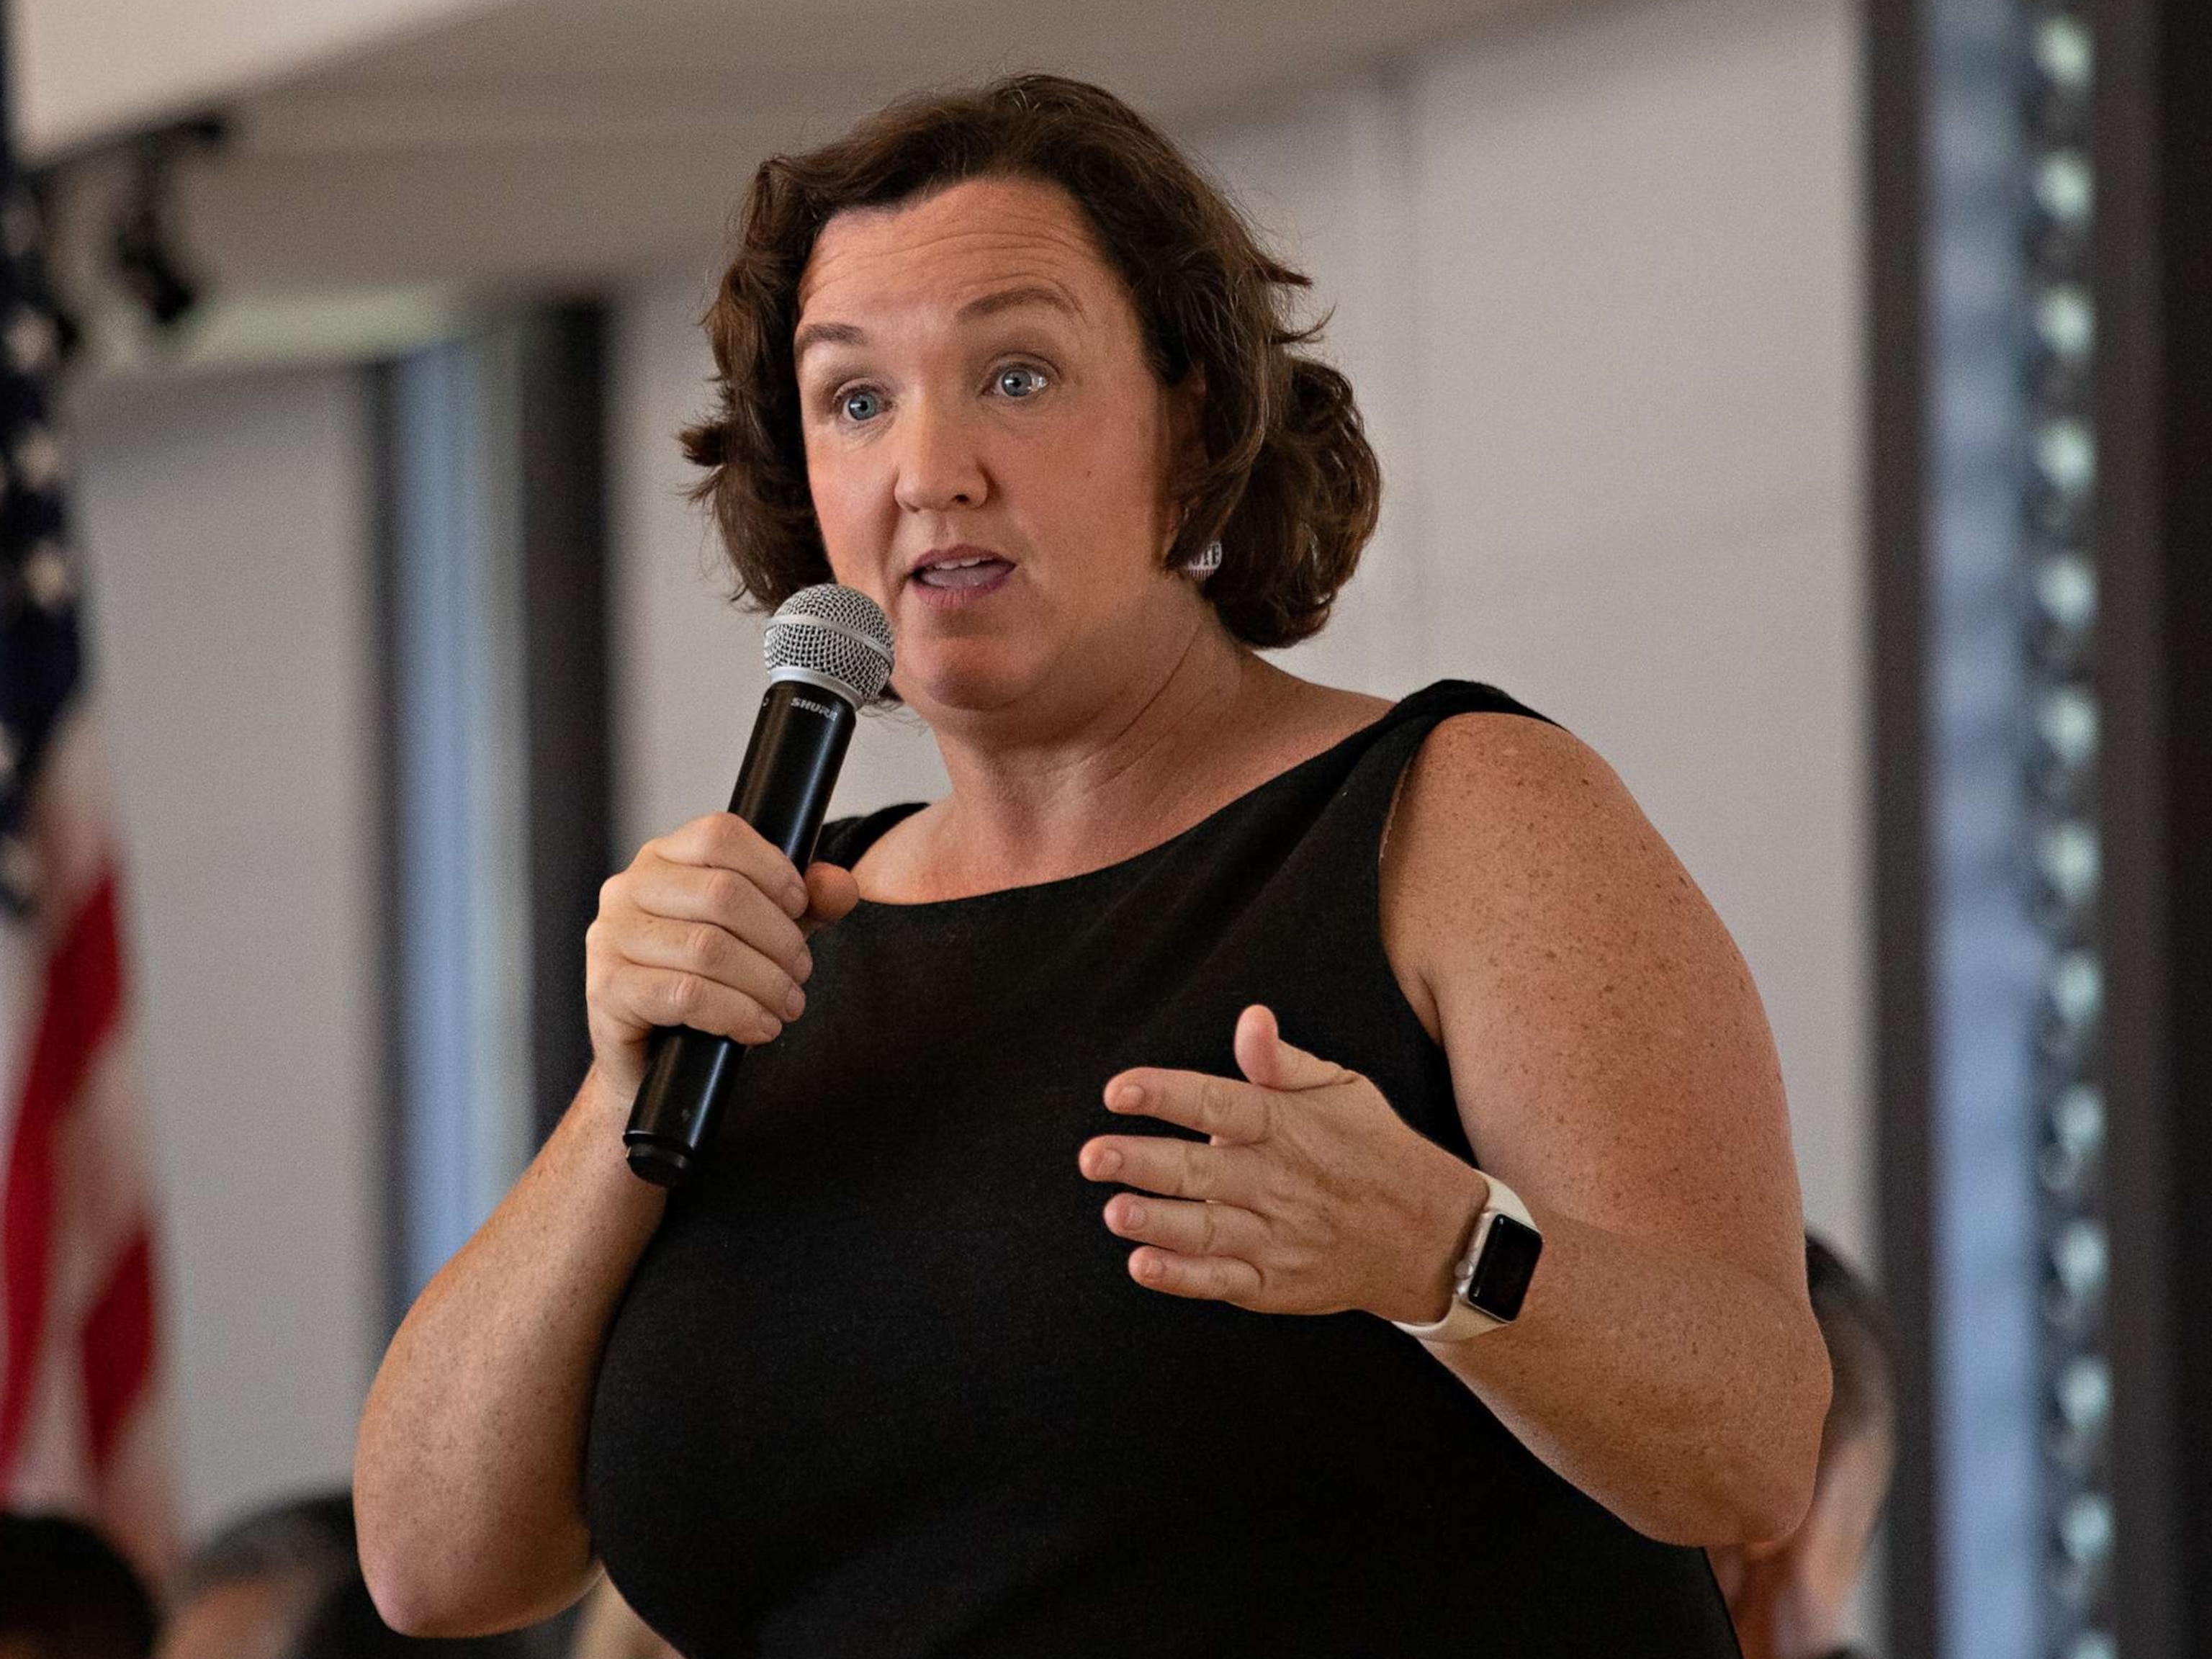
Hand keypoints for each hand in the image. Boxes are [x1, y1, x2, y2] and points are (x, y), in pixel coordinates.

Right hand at [584, 813, 860, 1103]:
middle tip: (801, 973)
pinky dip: (734, 1013)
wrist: (650, 1057)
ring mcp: (611, 937)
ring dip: (764, 982)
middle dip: (779, 938)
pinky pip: (684, 994)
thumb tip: (841, 886)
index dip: (773, 869)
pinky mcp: (608, 989)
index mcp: (664, 859)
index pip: (720, 834)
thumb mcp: (763, 936)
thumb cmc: (704, 983)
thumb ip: (806, 905)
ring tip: (786, 1005)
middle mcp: (629, 888)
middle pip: (723, 892)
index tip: (801, 907)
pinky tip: (757, 1027)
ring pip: (708, 948)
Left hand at [1078, 1005, 1487, 1322]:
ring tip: (1115, 1211)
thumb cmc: (1372, 1149)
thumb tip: (1250, 1019)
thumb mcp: (1341, 1089)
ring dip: (1156, 1221)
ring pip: (1205, 1229)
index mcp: (1287, 1125)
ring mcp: (1276, 1236)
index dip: (1166, 1095)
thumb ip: (1282, 1061)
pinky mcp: (1274, 1283)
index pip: (1218, 1103)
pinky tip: (1143, 1266)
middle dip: (1142, 1163)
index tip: (1118, 1091)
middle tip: (1092, 1156)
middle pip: (1201, 1169)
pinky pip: (1221, 1281)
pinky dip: (1182, 1276)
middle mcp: (1277, 1181)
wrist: (1428, 1235)